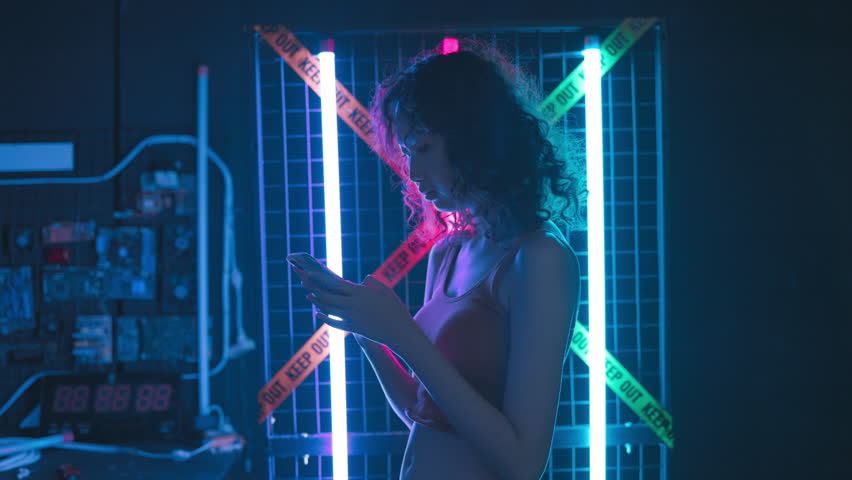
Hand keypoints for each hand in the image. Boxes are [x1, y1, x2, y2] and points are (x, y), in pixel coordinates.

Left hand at [295, 268, 416, 351]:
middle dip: (314, 287)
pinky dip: (325, 318)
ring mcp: (352, 317)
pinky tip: (318, 313)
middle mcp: (354, 304)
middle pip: (328, 295)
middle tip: (304, 281)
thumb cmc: (397, 311)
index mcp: (362, 293)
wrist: (400, 333)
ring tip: (308, 295)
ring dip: (317, 301)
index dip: (320, 278)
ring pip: (329, 308)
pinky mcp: (353, 329)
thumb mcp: (387, 292)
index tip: (310, 272)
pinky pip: (335, 322)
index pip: (336, 283)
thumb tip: (365, 278)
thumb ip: (375, 283)